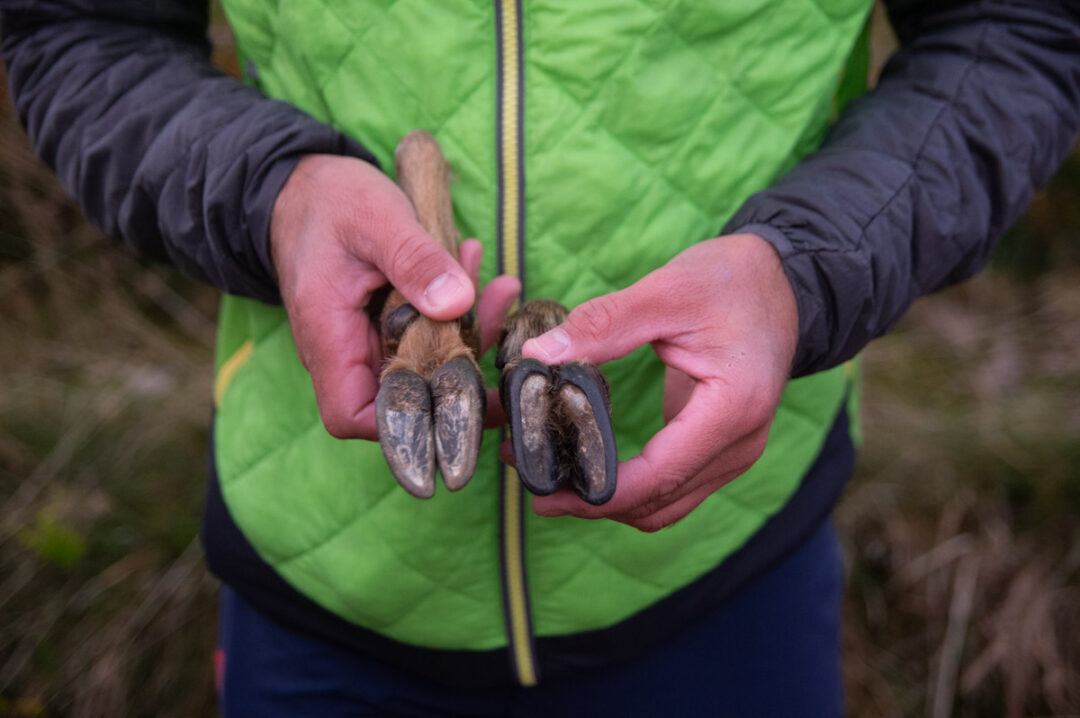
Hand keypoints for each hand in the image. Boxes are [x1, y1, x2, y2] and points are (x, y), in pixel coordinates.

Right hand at [271, 154, 518, 439]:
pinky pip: (426, 332)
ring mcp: (367, 339)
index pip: (352, 415)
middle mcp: (345, 350)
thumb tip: (456, 303)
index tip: (461, 399)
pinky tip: (474, 271)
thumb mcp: (376, 217)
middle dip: (460, 366)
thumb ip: (414, 259)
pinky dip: (455, 309)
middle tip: (499, 323)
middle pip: (405, 392)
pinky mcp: (385, 323)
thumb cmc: (330, 200)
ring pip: (424, 362)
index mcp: (328, 336)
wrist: (306, 184)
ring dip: (466, 331)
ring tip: (496, 289)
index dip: (404, 424)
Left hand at [520, 233, 797, 531]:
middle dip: (593, 502)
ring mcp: (734, 452)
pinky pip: (672, 488)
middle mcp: (740, 443)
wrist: (778, 282)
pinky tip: (588, 468)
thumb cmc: (729, 280)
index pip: (659, 476)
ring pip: (665, 506)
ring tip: (552, 481)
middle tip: (533, 484)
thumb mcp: (666, 290)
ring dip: (610, 503)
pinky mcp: (719, 449)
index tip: (544, 491)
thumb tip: (538, 355)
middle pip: (659, 502)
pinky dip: (630, 489)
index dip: (599, 493)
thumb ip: (603, 324)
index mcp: (733, 407)